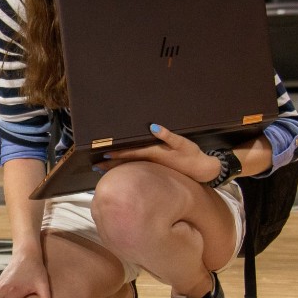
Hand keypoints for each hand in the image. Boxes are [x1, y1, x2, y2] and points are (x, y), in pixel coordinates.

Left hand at [96, 124, 220, 183]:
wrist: (202, 171)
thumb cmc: (191, 155)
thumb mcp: (182, 142)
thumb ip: (167, 135)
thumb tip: (153, 127)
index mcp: (153, 154)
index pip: (131, 154)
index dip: (117, 153)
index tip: (103, 153)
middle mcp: (150, 162)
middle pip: (127, 163)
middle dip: (111, 164)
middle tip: (96, 166)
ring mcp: (152, 168)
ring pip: (130, 168)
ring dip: (116, 168)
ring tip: (102, 169)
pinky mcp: (156, 170)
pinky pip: (137, 169)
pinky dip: (126, 168)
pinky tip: (119, 169)